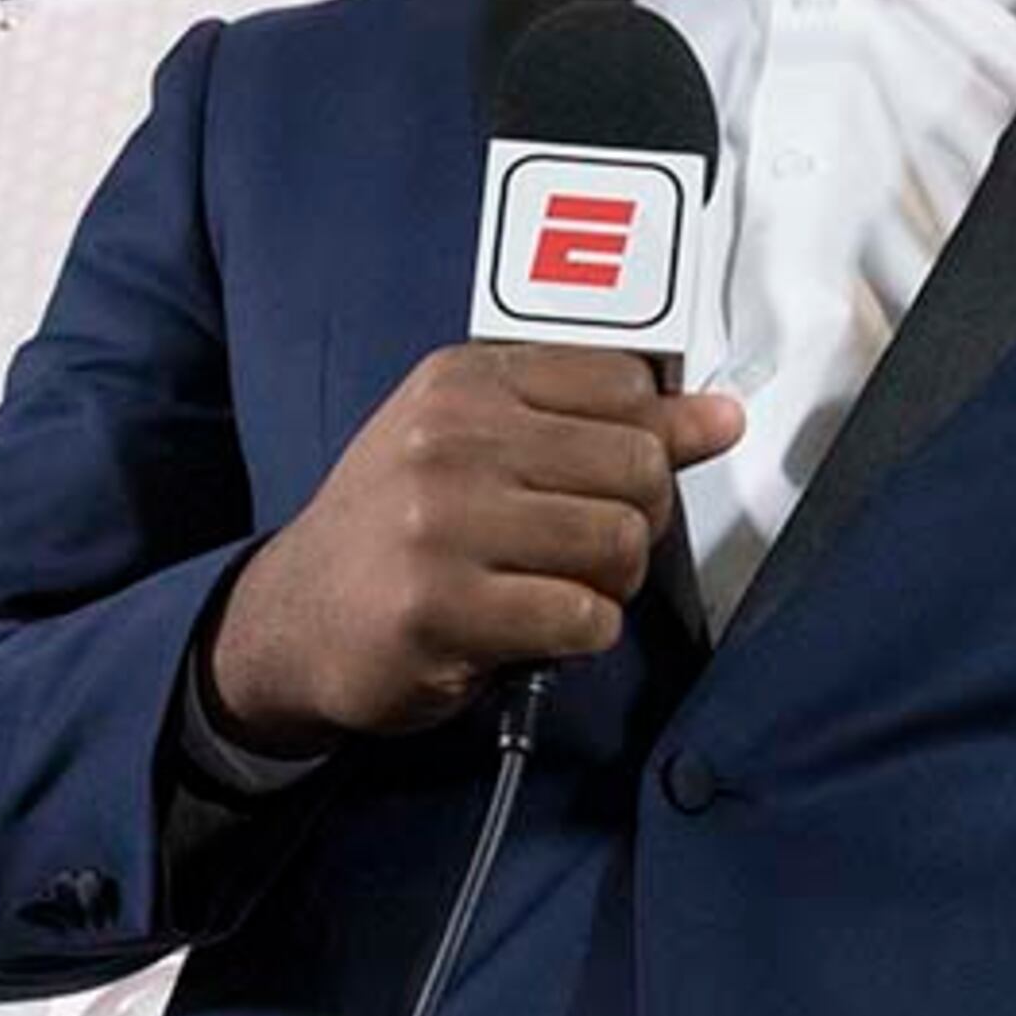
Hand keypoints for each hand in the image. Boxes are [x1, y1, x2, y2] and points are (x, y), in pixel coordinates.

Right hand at [204, 345, 743, 748]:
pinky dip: (583, 635)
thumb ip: (607, 427)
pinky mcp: (440, 608)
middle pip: (638, 465)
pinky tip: (536, 629)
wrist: (292, 620)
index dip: (646, 445)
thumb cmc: (403, 530)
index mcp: (464, 381)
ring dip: (612, 583)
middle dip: (637, 522)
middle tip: (589, 551)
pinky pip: (583, 616)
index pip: (627, 385)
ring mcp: (440, 523)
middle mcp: (449, 439)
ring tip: (562, 588)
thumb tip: (722, 417)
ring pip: (620, 542)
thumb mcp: (488, 449)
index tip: (609, 482)